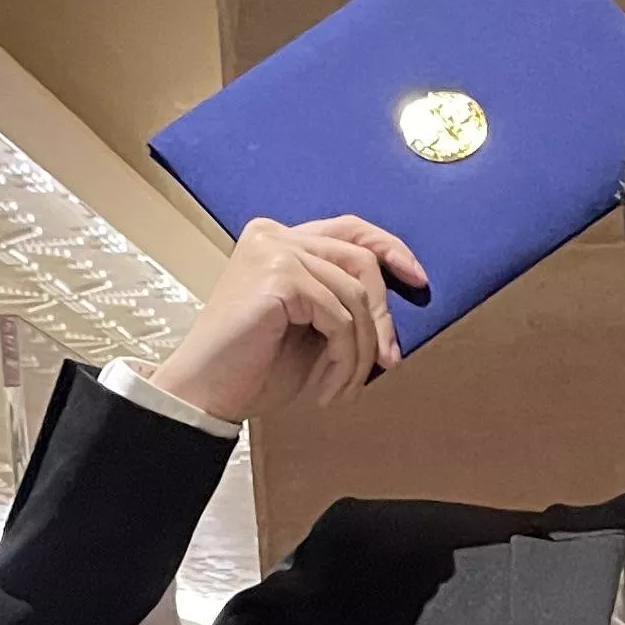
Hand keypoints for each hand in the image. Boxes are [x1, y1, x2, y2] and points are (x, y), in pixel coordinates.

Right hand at [149, 215, 428, 424]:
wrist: (206, 393)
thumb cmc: (252, 367)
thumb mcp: (311, 329)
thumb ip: (342, 304)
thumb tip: (394, 311)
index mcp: (281, 240)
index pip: (350, 230)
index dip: (390, 249)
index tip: (418, 281)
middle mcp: (275, 234)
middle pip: (361, 260)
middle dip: (382, 317)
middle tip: (387, 362)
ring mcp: (274, 250)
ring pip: (354, 295)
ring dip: (359, 352)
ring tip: (342, 387)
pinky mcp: (278, 275)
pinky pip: (339, 317)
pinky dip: (343, 359)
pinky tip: (327, 387)